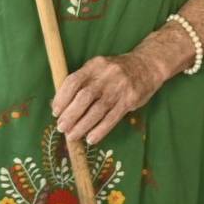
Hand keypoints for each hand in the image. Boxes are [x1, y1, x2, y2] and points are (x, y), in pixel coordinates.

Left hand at [53, 49, 168, 145]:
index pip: (73, 81)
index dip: (62, 98)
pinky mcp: (130, 99)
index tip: (55, 112)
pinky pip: (113, 117)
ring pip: (98, 109)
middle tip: (61, 128)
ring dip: (82, 125)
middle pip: (84, 97)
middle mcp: (107, 75)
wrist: (148, 65)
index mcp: (95, 65)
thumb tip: (61, 105)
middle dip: (70, 115)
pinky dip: (100, 130)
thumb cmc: (117, 71)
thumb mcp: (99, 69)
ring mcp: (120, 87)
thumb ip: (83, 82)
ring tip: (72, 136)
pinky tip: (91, 138)